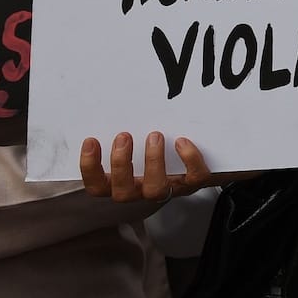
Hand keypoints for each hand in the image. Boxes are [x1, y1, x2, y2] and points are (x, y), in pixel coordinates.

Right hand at [79, 132, 245, 201]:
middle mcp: (143, 190)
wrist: (206, 162)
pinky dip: (189, 159)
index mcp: (125, 182)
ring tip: (155, 135)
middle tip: (124, 136)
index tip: (91, 140)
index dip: (90, 168)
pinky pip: (193, 178)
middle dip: (121, 164)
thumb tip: (112, 105)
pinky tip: (183, 141)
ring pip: (156, 189)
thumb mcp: (139, 142)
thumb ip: (127, 132)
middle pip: (123, 192)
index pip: (98, 186)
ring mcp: (169, 189)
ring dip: (153, 161)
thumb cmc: (163, 150)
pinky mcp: (194, 184)